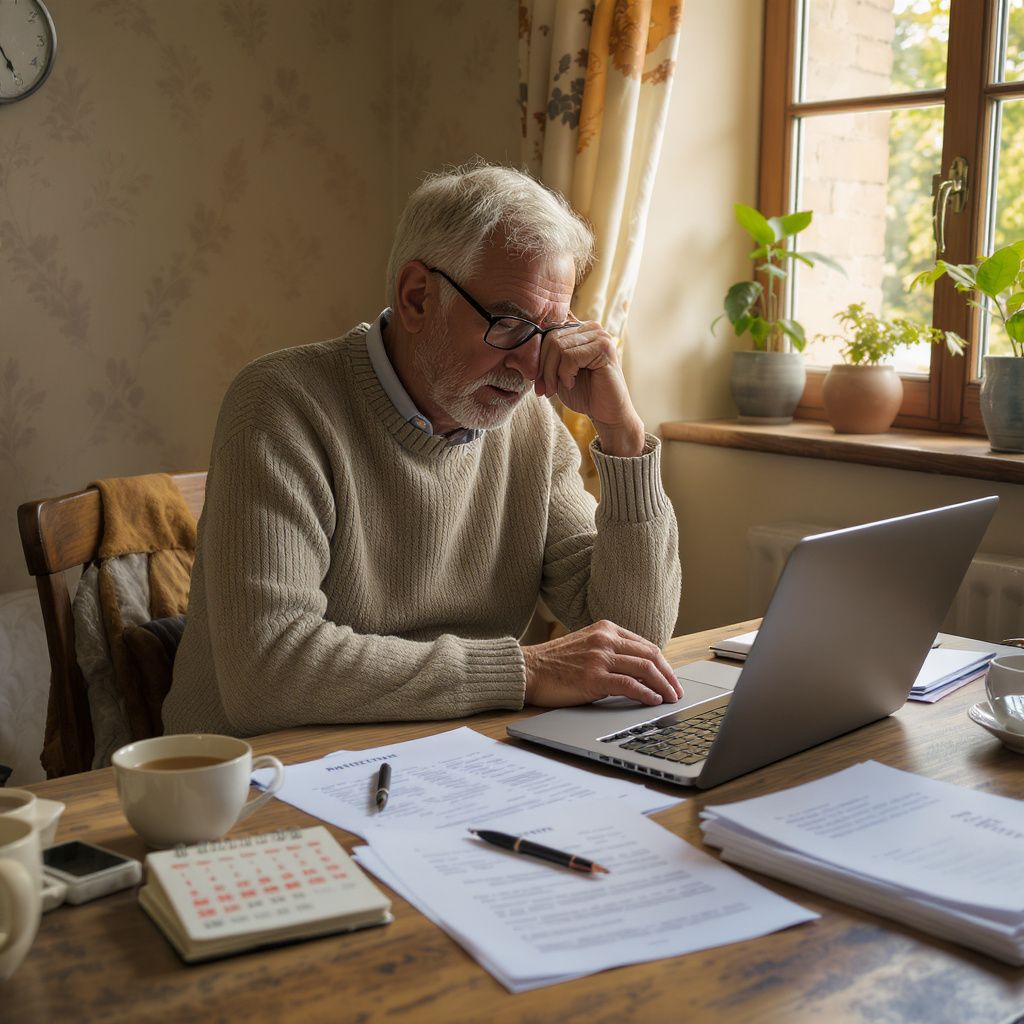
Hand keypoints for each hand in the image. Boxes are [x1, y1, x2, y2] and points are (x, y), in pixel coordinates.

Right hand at [522, 620, 682, 707]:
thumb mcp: (587, 646)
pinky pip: (629, 685)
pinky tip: (653, 701)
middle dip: (669, 676)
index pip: (646, 645)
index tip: (671, 679)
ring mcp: (600, 657)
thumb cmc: (554, 663)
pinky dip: (646, 694)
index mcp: (606, 629)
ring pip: (645, 669)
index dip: (664, 664)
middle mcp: (605, 639)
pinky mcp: (593, 677)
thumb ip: (611, 652)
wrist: (528, 670)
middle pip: (651, 655)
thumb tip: (639, 672)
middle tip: (676, 692)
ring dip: (663, 686)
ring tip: (670, 699)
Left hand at [533, 320, 644, 456]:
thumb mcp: (557, 373)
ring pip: (559, 347)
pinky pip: (570, 356)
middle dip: (543, 367)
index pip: (548, 332)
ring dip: (552, 373)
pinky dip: (565, 374)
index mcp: (580, 330)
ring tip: (556, 388)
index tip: (535, 380)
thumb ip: (546, 357)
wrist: (606, 413)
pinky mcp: (604, 348)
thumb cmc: (583, 393)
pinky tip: (572, 384)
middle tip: (544, 388)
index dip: (538, 357)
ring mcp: (600, 336)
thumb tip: (521, 350)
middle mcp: (592, 328)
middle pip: (552, 338)